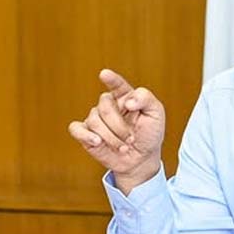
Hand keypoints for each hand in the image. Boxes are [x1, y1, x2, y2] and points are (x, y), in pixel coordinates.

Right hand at [69, 69, 164, 193]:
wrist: (141, 159)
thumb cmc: (149, 134)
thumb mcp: (156, 114)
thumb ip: (146, 99)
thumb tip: (128, 101)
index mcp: (125, 97)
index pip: (117, 85)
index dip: (111, 80)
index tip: (105, 74)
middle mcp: (108, 105)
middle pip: (105, 106)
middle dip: (119, 126)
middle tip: (131, 139)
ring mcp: (95, 119)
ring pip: (94, 121)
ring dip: (111, 138)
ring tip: (123, 147)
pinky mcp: (85, 133)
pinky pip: (76, 129)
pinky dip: (86, 135)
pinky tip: (97, 141)